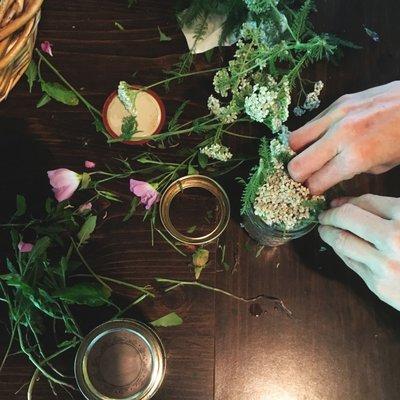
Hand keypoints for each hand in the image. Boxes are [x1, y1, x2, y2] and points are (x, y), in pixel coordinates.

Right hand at [288, 81, 399, 193]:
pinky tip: (321, 141)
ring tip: (308, 159)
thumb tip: (332, 175)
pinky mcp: (338, 102)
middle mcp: (341, 135)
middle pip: (296, 165)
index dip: (312, 191)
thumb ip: (353, 171)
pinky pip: (310, 124)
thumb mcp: (385, 164)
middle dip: (297, 177)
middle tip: (305, 179)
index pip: (315, 182)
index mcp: (356, 156)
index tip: (314, 192)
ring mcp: (337, 115)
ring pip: (294, 141)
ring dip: (298, 154)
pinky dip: (310, 137)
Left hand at [318, 194, 399, 310]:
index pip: (367, 201)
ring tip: (325, 229)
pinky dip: (340, 251)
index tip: (337, 202)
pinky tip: (338, 247)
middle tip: (324, 215)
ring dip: (328, 232)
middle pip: (348, 217)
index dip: (348, 200)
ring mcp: (385, 263)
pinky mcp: (379, 286)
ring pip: (343, 240)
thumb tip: (349, 203)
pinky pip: (350, 262)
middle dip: (331, 214)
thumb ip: (391, 210)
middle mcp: (395, 238)